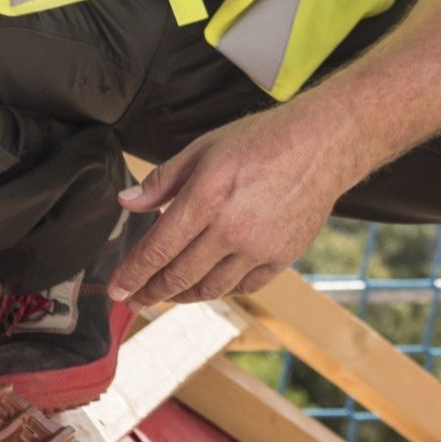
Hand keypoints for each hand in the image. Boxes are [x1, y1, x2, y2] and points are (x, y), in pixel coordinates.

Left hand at [109, 106, 349, 304]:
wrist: (322, 145)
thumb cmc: (262, 141)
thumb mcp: (204, 148)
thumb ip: (163, 180)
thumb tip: (127, 202)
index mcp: (206, 199)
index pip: (157, 249)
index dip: (132, 274)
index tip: (117, 289)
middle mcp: (231, 229)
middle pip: (179, 276)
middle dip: (151, 292)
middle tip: (134, 300)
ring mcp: (259, 247)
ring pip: (210, 288)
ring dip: (183, 295)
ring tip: (169, 294)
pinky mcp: (282, 257)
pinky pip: (244, 286)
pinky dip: (222, 290)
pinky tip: (210, 285)